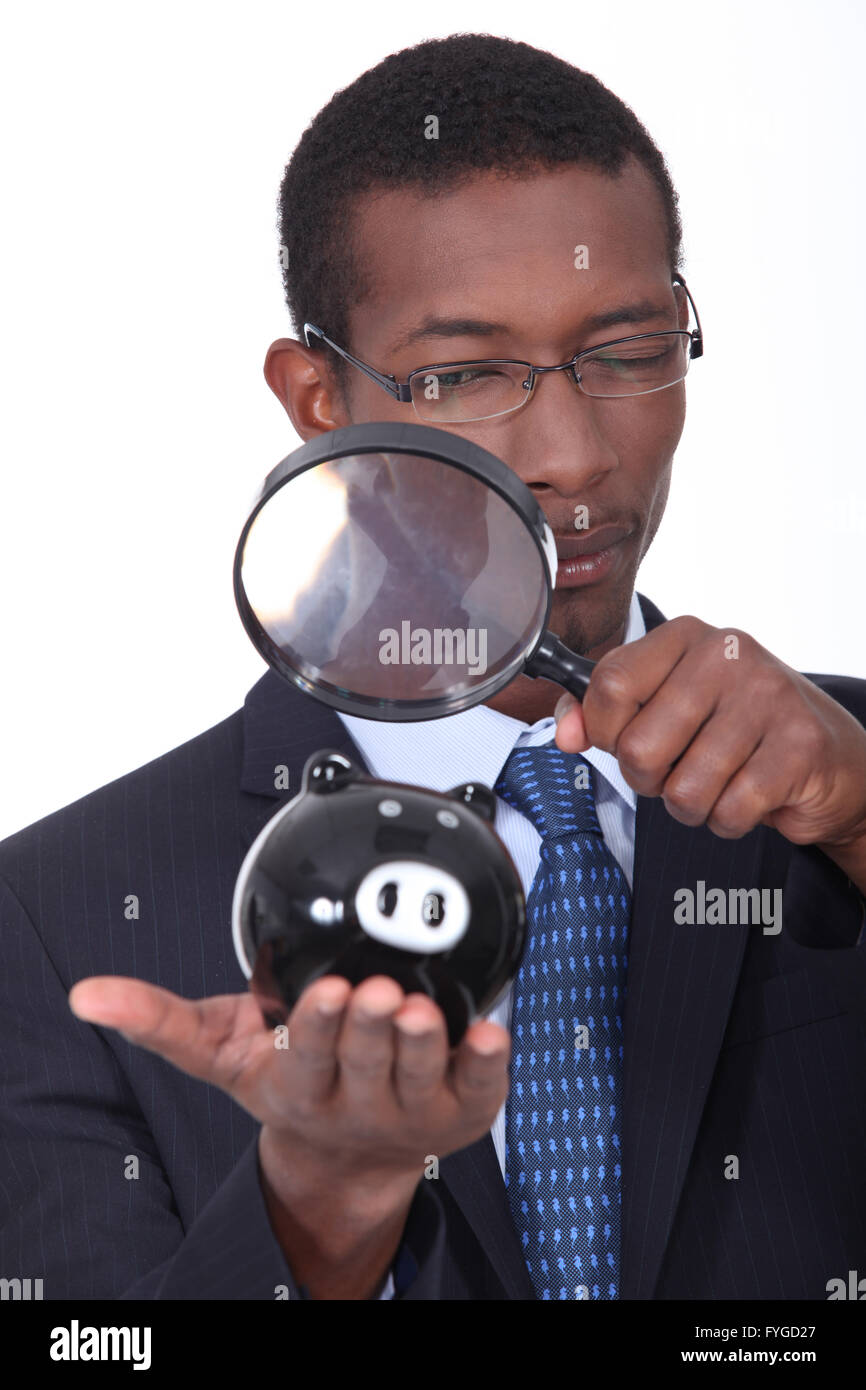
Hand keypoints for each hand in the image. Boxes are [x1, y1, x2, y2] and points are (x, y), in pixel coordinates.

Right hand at [68, 973, 509, 1293]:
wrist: (351, 1154)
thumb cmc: (289, 1080)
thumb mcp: (222, 1053)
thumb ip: (160, 1020)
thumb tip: (88, 994)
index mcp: (300, 1084)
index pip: (306, 1057)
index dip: (316, 1026)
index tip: (324, 990)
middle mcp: (358, 1101)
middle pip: (365, 1061)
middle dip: (371, 1026)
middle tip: (379, 990)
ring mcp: (414, 1108)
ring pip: (420, 1075)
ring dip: (426, 1042)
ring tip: (425, 1009)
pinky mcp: (464, 1109)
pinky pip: (481, 1088)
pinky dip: (488, 1062)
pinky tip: (493, 1031)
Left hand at [553, 616, 865, 871]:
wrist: (830, 758)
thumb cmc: (739, 730)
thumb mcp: (668, 707)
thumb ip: (606, 714)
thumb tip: (566, 733)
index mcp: (686, 638)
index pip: (609, 684)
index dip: (606, 731)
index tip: (625, 739)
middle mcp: (727, 655)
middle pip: (638, 746)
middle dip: (650, 779)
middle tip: (681, 768)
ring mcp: (767, 697)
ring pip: (683, 789)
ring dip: (693, 805)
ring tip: (719, 782)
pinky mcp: (798, 746)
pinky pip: (728, 811)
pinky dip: (729, 820)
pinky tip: (750, 795)